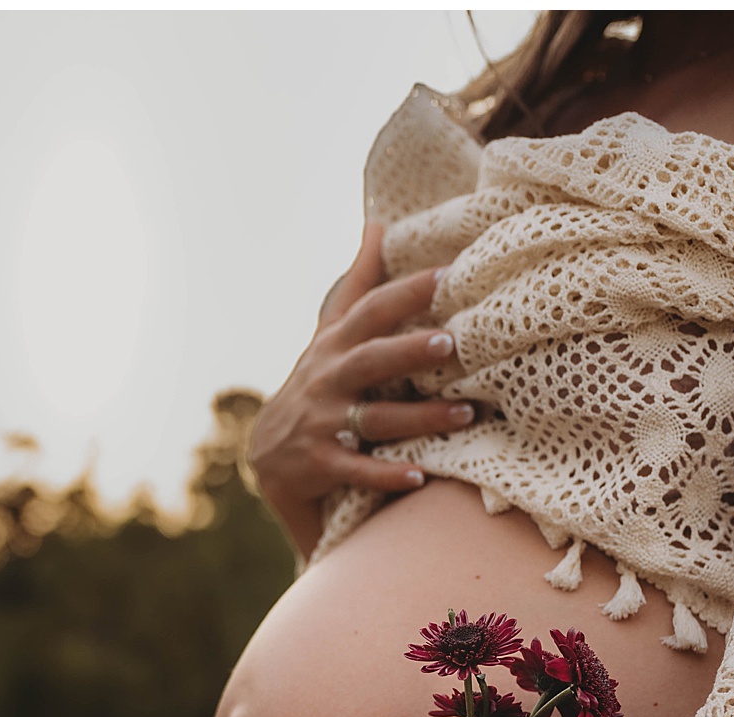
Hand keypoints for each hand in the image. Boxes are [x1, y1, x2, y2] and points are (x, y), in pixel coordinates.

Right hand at [249, 221, 476, 557]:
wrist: (269, 458)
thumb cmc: (315, 387)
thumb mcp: (330, 334)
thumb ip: (359, 284)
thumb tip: (379, 222)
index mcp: (336, 346)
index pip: (371, 311)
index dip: (407, 292)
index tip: (448, 275)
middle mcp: (329, 380)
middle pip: (371, 360)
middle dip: (409, 351)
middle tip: (451, 342)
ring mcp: (324, 424)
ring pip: (376, 418)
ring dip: (420, 418)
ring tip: (465, 413)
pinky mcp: (322, 465)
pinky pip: (358, 471)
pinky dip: (386, 475)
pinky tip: (419, 477)